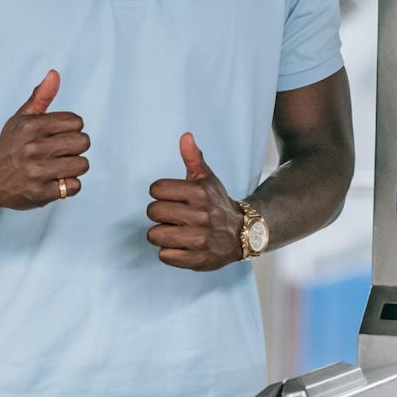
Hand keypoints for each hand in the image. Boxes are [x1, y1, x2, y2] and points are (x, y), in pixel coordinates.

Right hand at [0, 71, 90, 209]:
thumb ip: (41, 96)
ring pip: (82, 164)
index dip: (72, 128)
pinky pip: (75, 186)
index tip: (58, 134)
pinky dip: (68, 185)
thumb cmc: (11, 145)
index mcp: (31, 126)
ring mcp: (37, 172)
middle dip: (76, 147)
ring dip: (74, 166)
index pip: (76, 122)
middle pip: (83, 142)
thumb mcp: (22, 118)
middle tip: (61, 151)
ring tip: (58, 166)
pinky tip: (55, 180)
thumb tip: (54, 74)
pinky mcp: (40, 193)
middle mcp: (33, 149)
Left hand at [145, 133, 244, 270]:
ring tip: (174, 232)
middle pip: (153, 212)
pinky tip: (181, 246)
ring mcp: (199, 239)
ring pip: (155, 235)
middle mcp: (200, 215)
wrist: (243, 233)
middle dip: (159, 214)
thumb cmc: (217, 204)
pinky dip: (169, 252)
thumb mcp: (208, 179)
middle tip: (172, 216)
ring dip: (161, 234)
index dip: (160, 193)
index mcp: (200, 192)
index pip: (156, 189)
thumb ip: (193, 158)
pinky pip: (164, 255)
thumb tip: (185, 136)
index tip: (170, 197)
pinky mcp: (198, 260)